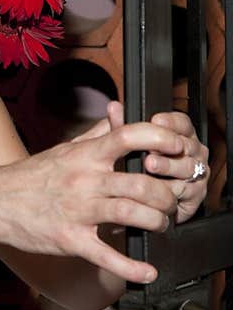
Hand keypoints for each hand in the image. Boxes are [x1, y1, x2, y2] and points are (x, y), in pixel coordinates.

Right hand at [0, 121, 188, 283]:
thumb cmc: (31, 177)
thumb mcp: (64, 149)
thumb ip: (97, 133)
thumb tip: (119, 111)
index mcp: (85, 156)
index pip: (128, 136)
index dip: (159, 138)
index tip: (177, 146)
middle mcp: (84, 180)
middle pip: (140, 182)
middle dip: (165, 195)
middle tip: (171, 202)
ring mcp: (77, 211)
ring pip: (130, 213)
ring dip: (156, 222)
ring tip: (161, 226)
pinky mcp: (69, 239)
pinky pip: (105, 254)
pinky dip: (130, 267)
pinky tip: (147, 271)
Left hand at [96, 101, 208, 224]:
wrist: (137, 201)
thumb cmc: (133, 169)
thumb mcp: (123, 146)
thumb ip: (121, 126)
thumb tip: (113, 107)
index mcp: (179, 135)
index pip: (182, 122)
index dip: (170, 121)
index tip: (156, 120)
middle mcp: (192, 152)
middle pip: (186, 144)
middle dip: (167, 145)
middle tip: (150, 146)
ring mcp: (196, 172)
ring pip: (187, 167)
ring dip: (168, 166)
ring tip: (150, 165)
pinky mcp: (196, 194)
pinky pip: (187, 190)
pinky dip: (172, 189)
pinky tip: (158, 187)